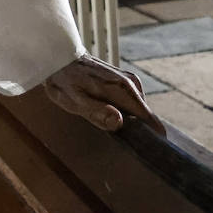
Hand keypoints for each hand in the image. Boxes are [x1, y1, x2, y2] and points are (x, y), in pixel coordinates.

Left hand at [44, 55, 165, 135]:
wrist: (59, 58)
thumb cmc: (65, 82)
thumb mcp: (74, 101)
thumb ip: (97, 112)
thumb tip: (119, 121)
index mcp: (122, 90)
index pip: (149, 118)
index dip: (152, 136)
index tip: (150, 153)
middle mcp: (130, 84)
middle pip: (146, 116)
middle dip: (140, 133)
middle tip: (125, 147)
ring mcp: (128, 81)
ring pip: (140, 111)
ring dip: (132, 124)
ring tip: (116, 133)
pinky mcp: (124, 82)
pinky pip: (133, 103)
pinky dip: (127, 114)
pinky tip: (113, 119)